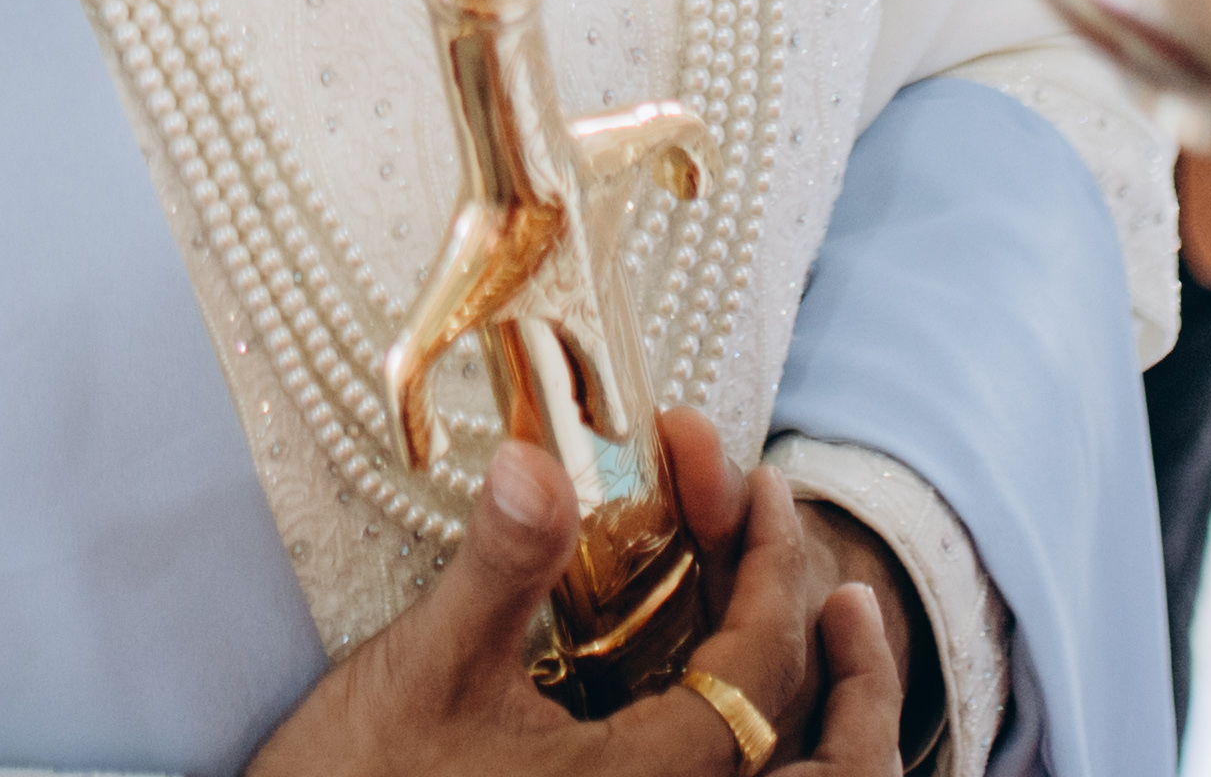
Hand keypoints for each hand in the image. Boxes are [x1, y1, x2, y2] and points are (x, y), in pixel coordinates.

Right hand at [244, 414, 891, 775]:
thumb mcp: (429, 666)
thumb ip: (503, 566)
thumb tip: (539, 463)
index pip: (756, 680)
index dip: (769, 573)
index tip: (755, 482)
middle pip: (782, 718)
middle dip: (781, 596)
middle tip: (751, 495)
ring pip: (757, 752)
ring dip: (768, 653)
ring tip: (751, 565)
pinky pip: (705, 763)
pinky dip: (725, 698)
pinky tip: (688, 638)